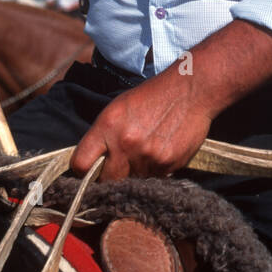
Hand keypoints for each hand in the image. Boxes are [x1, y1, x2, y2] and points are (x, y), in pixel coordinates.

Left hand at [71, 69, 213, 180]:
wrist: (190, 89)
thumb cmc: (152, 96)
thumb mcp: (119, 107)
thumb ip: (104, 135)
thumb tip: (94, 163)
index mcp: (108, 125)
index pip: (81, 163)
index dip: (81, 171)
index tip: (87, 172)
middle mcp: (125, 142)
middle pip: (107, 180)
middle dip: (110, 177)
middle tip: (119, 167)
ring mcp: (147, 155)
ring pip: (132, 182)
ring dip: (136, 173)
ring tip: (147, 152)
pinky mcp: (167, 164)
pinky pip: (154, 179)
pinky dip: (155, 170)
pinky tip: (161, 151)